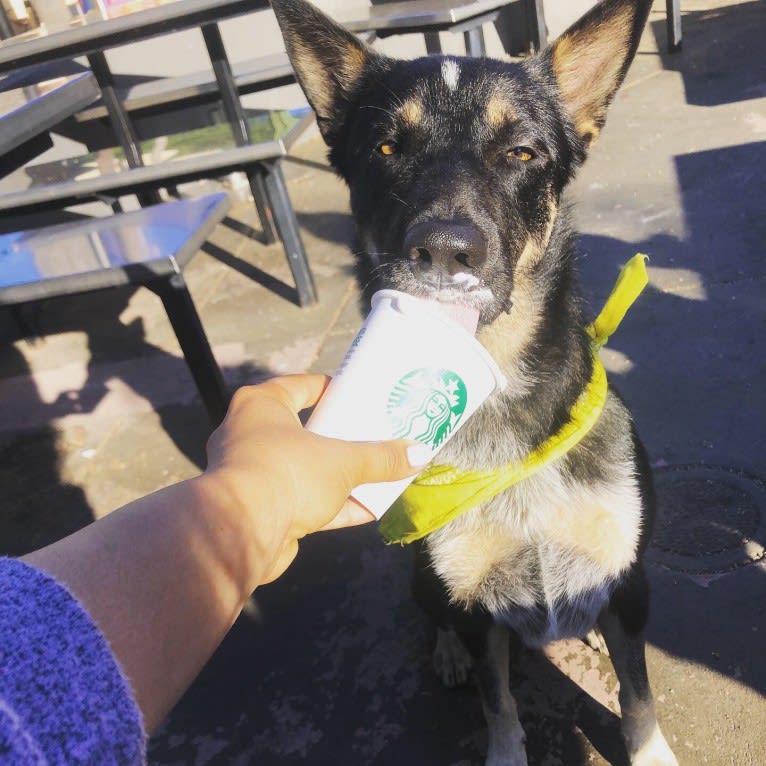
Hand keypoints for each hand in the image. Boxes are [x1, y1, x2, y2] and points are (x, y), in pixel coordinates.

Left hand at [204, 374, 420, 582]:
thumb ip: (381, 458)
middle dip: (338, 437)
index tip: (356, 393)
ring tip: (376, 473)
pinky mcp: (260, 510)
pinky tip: (367, 510)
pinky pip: (303, 501)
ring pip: (305, 470)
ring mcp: (253, 474)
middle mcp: (249, 435)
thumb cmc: (288, 473)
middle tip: (370, 434)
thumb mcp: (343, 461)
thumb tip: (422, 453)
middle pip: (304, 430)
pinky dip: (332, 506)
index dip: (329, 388)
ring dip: (339, 476)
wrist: (241, 531)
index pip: (299, 386)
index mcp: (260, 406)